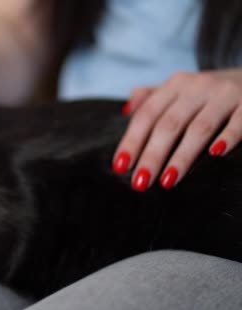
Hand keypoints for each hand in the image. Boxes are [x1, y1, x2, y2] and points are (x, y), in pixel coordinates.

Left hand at [113, 69, 241, 190]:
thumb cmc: (210, 93)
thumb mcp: (180, 89)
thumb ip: (152, 99)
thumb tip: (126, 111)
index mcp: (175, 86)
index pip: (147, 115)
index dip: (132, 141)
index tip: (120, 167)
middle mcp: (198, 87)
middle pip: (169, 125)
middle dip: (152, 155)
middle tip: (140, 182)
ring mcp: (225, 95)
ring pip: (199, 128)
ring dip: (182, 156)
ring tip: (167, 181)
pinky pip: (239, 122)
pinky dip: (228, 137)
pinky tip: (215, 155)